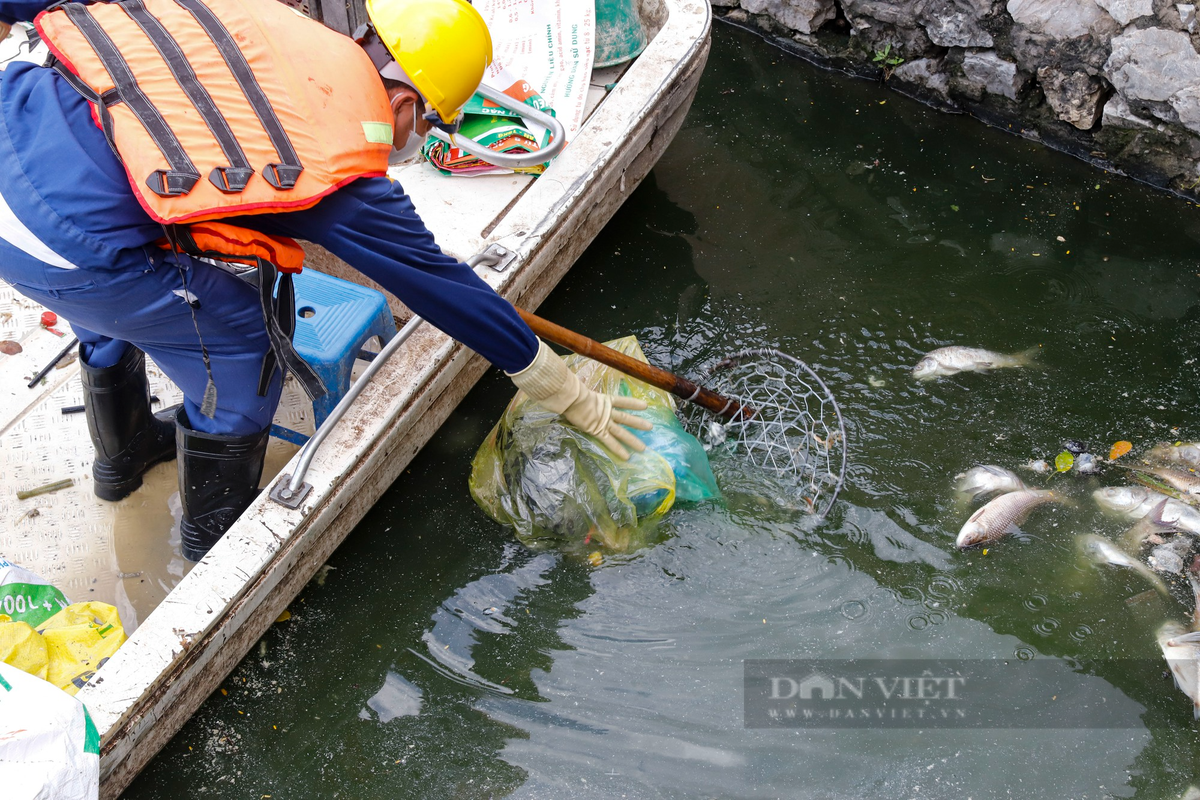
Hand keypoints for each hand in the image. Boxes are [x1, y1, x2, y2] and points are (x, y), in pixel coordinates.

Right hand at [507, 340, 651, 459]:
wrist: (570, 396)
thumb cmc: (572, 389)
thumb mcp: (576, 384)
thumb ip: (575, 382)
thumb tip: (565, 374)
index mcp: (602, 399)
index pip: (621, 401)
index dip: (633, 403)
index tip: (645, 406)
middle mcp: (606, 411)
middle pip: (626, 418)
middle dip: (638, 423)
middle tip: (651, 428)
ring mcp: (604, 421)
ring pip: (622, 431)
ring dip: (633, 440)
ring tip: (644, 448)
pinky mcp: (598, 429)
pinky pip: (610, 441)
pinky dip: (618, 449)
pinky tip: (627, 457)